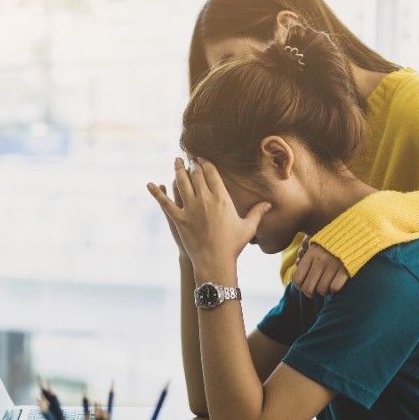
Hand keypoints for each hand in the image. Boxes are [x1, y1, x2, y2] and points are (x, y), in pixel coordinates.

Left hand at [147, 157, 268, 273]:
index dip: (205, 164)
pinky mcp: (179, 219)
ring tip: (176, 162)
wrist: (215, 261)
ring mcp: (190, 209)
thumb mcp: (248, 228)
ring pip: (181, 183)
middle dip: (192, 165)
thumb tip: (269, 203)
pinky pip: (165, 203)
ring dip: (178, 170)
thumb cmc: (233, 245)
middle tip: (188, 158)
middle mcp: (205, 200)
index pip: (212, 174)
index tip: (201, 159)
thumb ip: (257, 212)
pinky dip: (156, 193)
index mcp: (222, 199)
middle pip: (196, 175)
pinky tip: (150, 184)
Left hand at [292, 237, 349, 297]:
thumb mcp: (317, 246)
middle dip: (310, 293)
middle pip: (308, 288)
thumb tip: (298, 274)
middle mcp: (320, 260)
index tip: (305, 287)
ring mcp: (333, 264)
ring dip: (324, 291)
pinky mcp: (346, 269)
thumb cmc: (333, 243)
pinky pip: (335, 288)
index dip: (300, 287)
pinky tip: (337, 283)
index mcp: (310, 254)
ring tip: (327, 284)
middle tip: (315, 291)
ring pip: (321, 290)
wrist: (356, 232)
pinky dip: (335, 289)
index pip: (297, 278)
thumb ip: (307, 259)